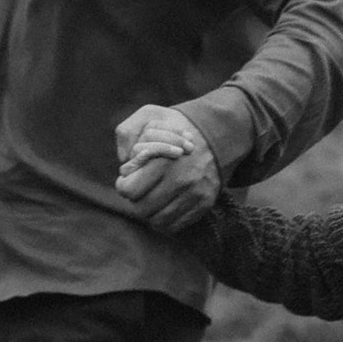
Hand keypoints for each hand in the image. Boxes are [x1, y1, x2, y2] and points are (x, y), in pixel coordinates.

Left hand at [113, 104, 220, 231]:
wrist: (220, 133)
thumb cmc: (177, 127)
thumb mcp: (150, 115)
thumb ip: (128, 132)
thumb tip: (122, 161)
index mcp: (164, 161)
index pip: (130, 190)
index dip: (124, 185)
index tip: (128, 180)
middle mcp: (181, 180)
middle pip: (142, 208)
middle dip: (136, 199)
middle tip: (140, 189)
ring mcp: (195, 194)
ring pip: (158, 221)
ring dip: (150, 212)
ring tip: (152, 198)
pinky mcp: (204, 204)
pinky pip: (175, 226)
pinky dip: (165, 221)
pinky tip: (164, 207)